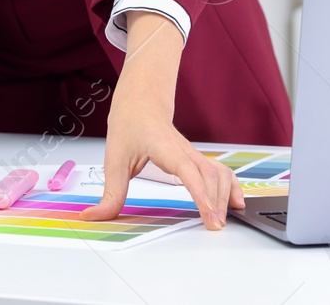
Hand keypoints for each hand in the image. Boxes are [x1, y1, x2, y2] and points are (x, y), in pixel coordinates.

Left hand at [77, 10, 243, 229]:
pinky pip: (221, 172)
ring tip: (222, 220)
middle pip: (209, 175)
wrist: (141, 101)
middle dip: (215, 201)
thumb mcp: (114, 159)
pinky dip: (231, 187)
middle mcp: (184, 150)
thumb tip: (93, 216)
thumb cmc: (129, 124)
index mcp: (165, 147)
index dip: (200, 191)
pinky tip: (236, 203)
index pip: (188, 170)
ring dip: (224, 196)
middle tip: (214, 227)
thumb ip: (110, 193)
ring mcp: (194, 154)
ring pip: (219, 173)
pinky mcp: (197, 159)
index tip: (209, 212)